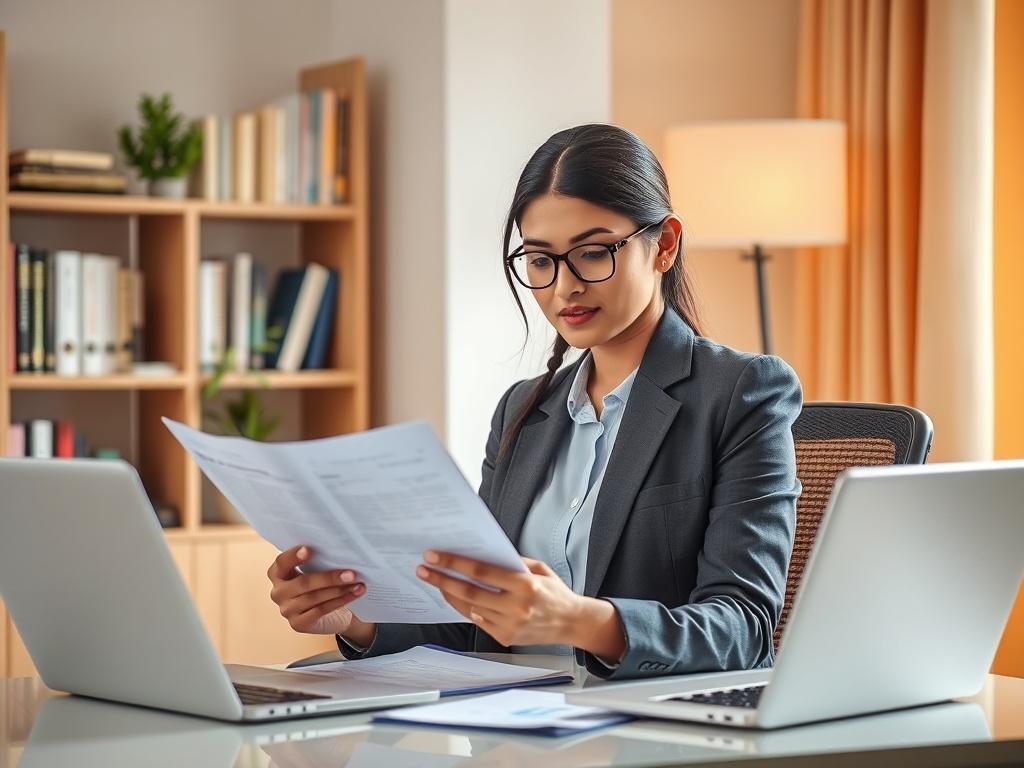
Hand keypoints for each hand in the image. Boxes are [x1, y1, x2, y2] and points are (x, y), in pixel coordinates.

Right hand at [267, 545, 375, 644]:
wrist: (332, 614)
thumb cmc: (322, 586)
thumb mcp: (317, 571)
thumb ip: (318, 561)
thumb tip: (338, 551)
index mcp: (278, 574)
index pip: (281, 563)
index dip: (293, 556)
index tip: (309, 549)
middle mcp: (278, 592)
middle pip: (303, 583)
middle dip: (329, 578)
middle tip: (351, 574)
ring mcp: (286, 610)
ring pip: (314, 597)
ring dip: (339, 590)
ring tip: (357, 584)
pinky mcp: (298, 624)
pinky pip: (321, 610)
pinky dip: (340, 601)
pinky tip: (354, 594)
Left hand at [415, 551, 586, 646]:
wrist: (571, 622)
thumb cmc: (554, 592)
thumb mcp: (538, 568)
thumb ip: (511, 562)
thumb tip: (481, 554)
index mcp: (524, 585)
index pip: (481, 572)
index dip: (455, 563)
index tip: (435, 556)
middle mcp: (516, 607)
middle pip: (469, 592)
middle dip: (442, 579)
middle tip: (423, 569)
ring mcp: (510, 625)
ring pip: (470, 608)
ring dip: (449, 594)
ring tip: (435, 581)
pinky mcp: (505, 637)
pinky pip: (477, 620)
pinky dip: (465, 608)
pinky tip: (456, 597)